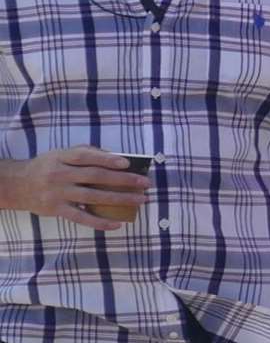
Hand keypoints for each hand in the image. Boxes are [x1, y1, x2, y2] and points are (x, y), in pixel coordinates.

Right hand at [0, 147, 149, 230]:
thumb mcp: (62, 154)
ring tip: (140, 200)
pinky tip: (117, 224)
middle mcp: (60, 175)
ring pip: (93, 197)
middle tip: (145, 183)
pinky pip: (81, 217)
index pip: (86, 156)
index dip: (107, 159)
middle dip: (123, 180)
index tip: (127, 162)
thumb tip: (117, 158)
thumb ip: (86, 153)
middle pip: (95, 177)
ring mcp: (58, 194)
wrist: (17, 185)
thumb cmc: (48, 166)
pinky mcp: (57, 210)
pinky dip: (100, 222)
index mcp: (62, 158)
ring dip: (119, 199)